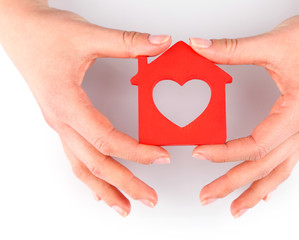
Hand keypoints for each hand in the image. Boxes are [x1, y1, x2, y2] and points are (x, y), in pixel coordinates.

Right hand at [0, 1, 171, 215]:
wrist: (19, 29)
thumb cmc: (46, 34)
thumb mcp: (88, 36)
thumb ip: (128, 42)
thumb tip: (160, 43)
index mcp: (67, 104)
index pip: (106, 139)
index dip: (136, 152)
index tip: (160, 157)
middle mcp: (62, 121)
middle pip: (95, 164)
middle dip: (125, 184)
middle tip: (150, 199)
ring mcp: (59, 125)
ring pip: (82, 168)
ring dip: (105, 190)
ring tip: (125, 207)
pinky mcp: (62, 122)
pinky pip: (75, 158)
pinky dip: (89, 178)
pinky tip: (99, 188)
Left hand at [189, 0, 298, 217]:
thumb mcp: (272, 43)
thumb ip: (231, 49)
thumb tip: (199, 47)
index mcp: (296, 112)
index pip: (255, 145)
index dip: (224, 152)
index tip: (200, 153)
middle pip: (264, 167)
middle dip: (233, 184)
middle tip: (206, 196)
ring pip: (279, 172)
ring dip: (255, 192)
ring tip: (236, 208)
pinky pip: (288, 162)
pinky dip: (272, 180)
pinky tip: (264, 191)